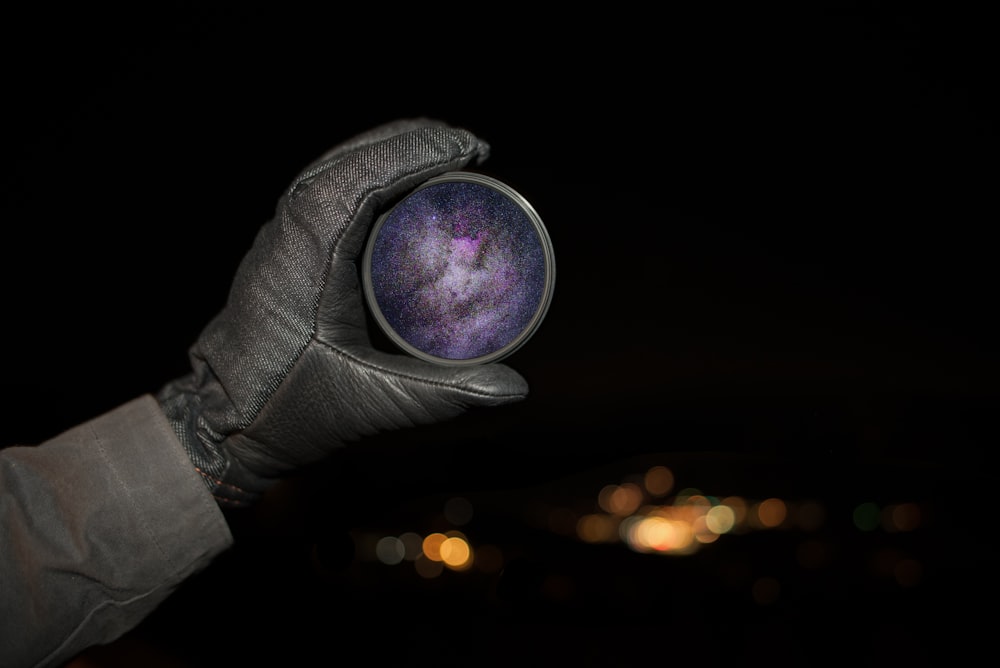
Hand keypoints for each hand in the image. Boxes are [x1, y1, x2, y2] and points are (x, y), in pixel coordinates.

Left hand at [157, 118, 528, 505]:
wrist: (221, 421)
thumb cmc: (285, 408)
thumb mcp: (371, 401)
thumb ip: (444, 393)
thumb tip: (514, 387)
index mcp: (308, 256)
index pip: (364, 177)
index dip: (421, 152)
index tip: (472, 148)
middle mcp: (290, 233)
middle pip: (351, 157)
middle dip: (414, 140)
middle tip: (471, 148)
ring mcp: (281, 235)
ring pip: (334, 166)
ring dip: (389, 150)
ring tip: (442, 152)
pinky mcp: (283, 246)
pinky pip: (324, 186)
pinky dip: (366, 170)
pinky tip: (397, 184)